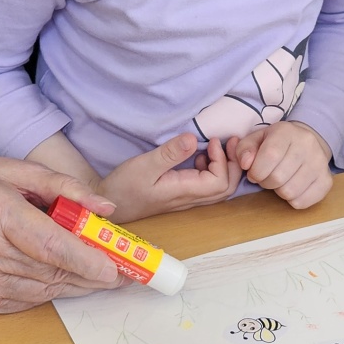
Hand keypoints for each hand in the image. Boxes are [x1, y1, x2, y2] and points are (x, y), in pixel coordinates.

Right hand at [0, 156, 121, 312]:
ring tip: (89, 273)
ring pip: (40, 291)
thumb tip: (106, 208)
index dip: (86, 260)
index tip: (115, 269)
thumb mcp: (13, 171)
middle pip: (49, 271)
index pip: (49, 245)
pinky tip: (52, 277)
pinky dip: (43, 290)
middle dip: (88, 274)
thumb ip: (63, 188)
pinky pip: (22, 302)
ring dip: (70, 284)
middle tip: (118, 272)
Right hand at [99, 131, 241, 221]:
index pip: (220, 182)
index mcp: (183, 191)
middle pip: (226, 188)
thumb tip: (194, 138)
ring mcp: (187, 198)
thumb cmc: (124, 187)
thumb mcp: (144, 165)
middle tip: (229, 142)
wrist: (110, 204)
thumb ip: (169, 153)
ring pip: (219, 189)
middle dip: (233, 165)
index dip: (224, 161)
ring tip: (216, 147)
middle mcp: (189, 199)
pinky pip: (208, 187)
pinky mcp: (182, 195)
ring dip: (225, 168)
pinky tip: (199, 157)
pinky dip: (212, 171)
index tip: (213, 142)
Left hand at [229, 120, 332, 208]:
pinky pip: (303, 202)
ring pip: (290, 192)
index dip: (256, 171)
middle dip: (266, 182)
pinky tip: (292, 187)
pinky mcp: (327, 181)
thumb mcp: (256, 139)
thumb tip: (245, 164)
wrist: (308, 142)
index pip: (270, 156)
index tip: (253, 173)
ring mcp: (320, 163)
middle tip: (267, 177)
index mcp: (287, 132)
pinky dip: (292, 200)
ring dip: (279, 191)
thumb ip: (244, 149)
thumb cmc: (276, 143)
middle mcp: (307, 145)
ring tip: (280, 181)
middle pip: (278, 177)